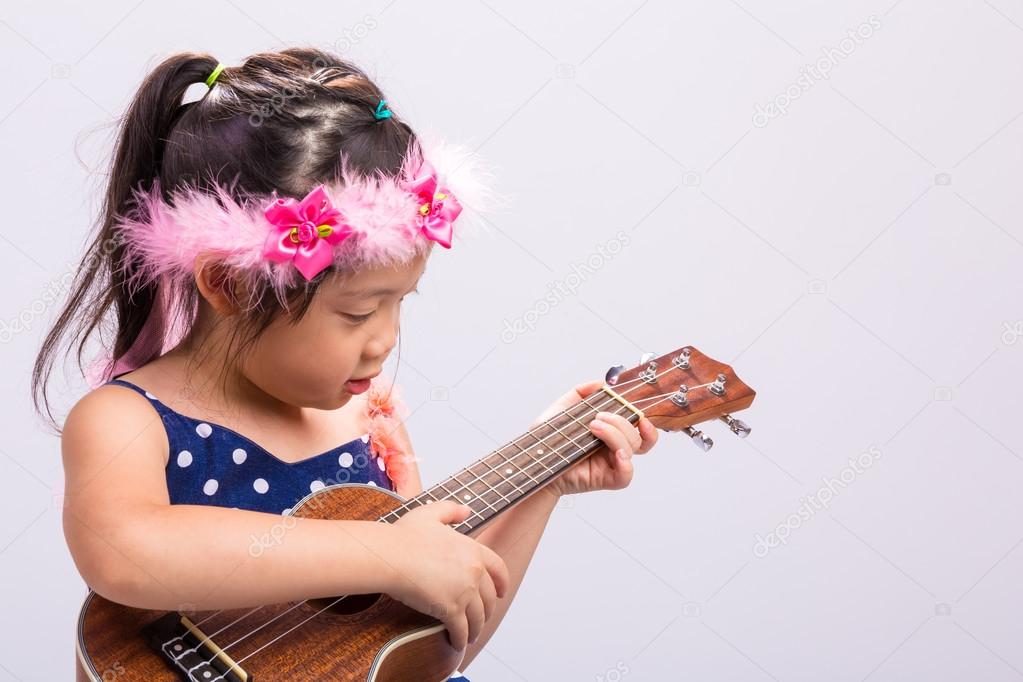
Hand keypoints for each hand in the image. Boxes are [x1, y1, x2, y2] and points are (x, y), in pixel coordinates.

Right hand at [385, 500, 509, 650]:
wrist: (391, 556)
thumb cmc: (405, 536)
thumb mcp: (431, 513)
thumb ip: (451, 510)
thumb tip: (466, 511)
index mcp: (473, 550)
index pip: (498, 569)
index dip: (502, 582)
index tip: (502, 592)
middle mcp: (474, 572)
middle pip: (489, 598)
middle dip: (487, 610)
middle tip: (482, 617)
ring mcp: (464, 592)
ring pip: (478, 617)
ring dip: (476, 628)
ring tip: (471, 635)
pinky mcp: (450, 610)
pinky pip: (461, 629)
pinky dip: (461, 639)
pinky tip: (457, 643)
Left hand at [531, 380, 658, 496]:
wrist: (535, 459)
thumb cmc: (547, 438)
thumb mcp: (562, 408)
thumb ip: (580, 392)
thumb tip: (600, 384)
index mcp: (609, 433)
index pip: (638, 430)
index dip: (646, 424)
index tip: (639, 413)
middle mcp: (612, 449)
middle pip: (637, 437)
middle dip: (621, 422)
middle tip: (598, 417)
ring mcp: (609, 464)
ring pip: (632, 450)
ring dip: (616, 434)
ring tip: (593, 427)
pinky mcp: (604, 479)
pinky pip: (625, 476)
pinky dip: (626, 464)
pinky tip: (616, 453)